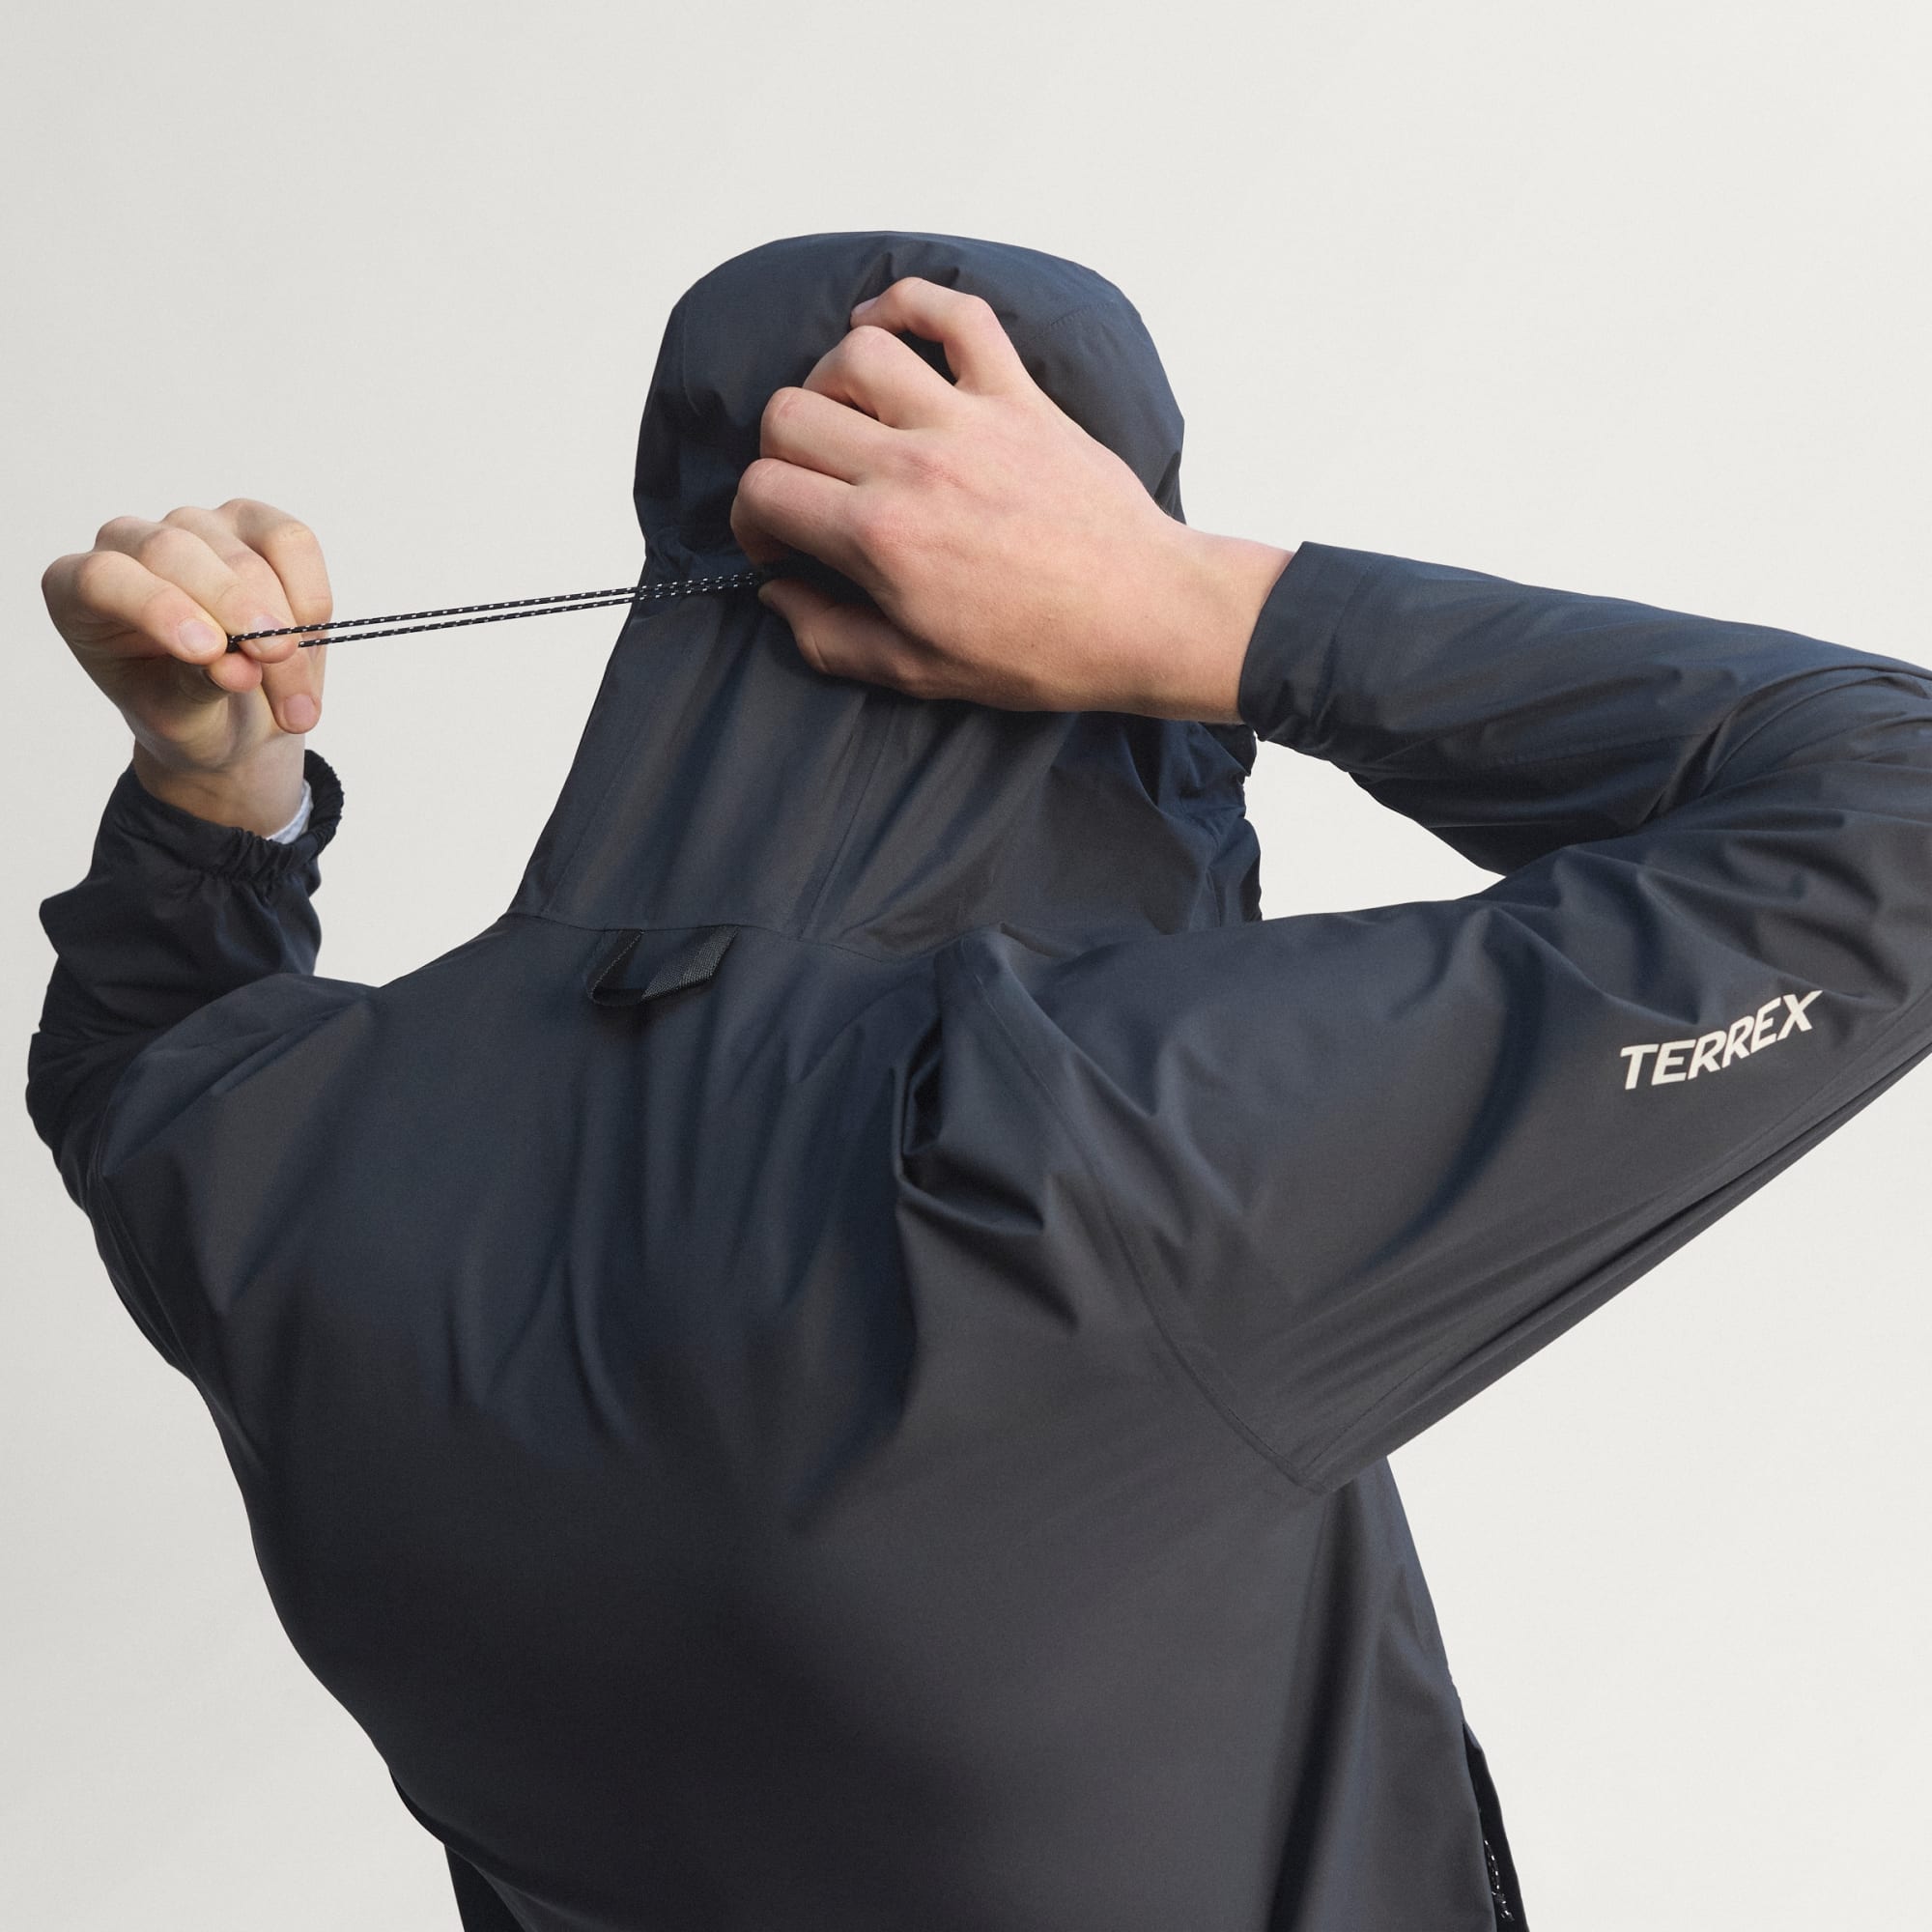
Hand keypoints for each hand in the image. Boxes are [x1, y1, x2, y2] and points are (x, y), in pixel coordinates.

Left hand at [42, 498, 330, 832]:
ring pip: (243, 556)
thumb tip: (239, 669)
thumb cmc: (188, 714)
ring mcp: (194, 528)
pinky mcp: (254, 525)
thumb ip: (196, 689)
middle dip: (234, 609)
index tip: (208, 652)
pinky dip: (310, 598)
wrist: (234, 716)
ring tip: (299, 702)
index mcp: (80, 592)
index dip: (158, 608)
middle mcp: (131, 545)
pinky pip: (291, 541)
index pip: (106, 578)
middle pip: (176, 552)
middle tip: (274, 659)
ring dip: (285, 629)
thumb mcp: (179, 721)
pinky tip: (309, 644)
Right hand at [729, 277, 1290, 720]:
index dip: (753, 519)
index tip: (780, 539)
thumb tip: (780, 593)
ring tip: (848, 419)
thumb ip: (830, 636)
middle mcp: (913, 466)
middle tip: (809, 487)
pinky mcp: (1018, 397)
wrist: (1143, 616)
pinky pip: (956, 314)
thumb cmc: (1042, 650)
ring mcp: (968, 421)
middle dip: (779, 454)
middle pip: (790, 413)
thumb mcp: (919, 672)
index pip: (763, 489)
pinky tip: (885, 327)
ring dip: (831, 382)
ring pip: (856, 354)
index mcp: (881, 538)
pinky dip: (911, 304)